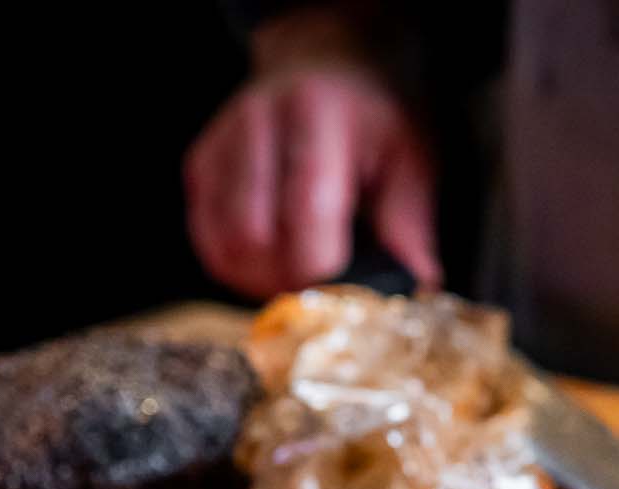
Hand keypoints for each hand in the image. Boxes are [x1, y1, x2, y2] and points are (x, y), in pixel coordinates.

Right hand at [185, 32, 437, 300]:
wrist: (328, 62)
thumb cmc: (375, 117)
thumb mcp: (411, 159)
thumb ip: (409, 224)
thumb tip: (417, 285)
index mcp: (317, 114)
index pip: (308, 212)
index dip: (327, 271)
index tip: (351, 295)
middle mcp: (257, 121)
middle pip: (255, 238)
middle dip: (290, 282)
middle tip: (326, 292)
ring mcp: (221, 141)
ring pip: (226, 245)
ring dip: (261, 281)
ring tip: (301, 279)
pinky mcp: (200, 163)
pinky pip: (206, 239)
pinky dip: (238, 267)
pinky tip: (273, 263)